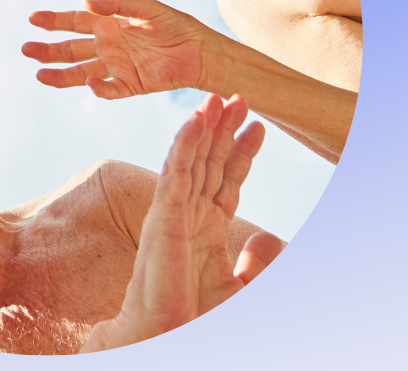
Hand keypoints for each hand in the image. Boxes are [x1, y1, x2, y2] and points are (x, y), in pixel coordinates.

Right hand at [23, 0, 215, 97]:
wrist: (203, 52)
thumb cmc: (177, 26)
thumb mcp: (148, 7)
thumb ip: (118, 2)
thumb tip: (86, 1)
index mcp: (109, 24)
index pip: (75, 22)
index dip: (54, 21)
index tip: (33, 19)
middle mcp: (108, 47)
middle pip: (72, 49)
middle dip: (48, 50)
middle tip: (26, 49)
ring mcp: (117, 68)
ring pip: (82, 73)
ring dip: (61, 75)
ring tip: (40, 75)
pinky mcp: (130, 86)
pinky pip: (109, 89)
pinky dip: (98, 89)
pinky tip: (88, 84)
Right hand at [81, 94, 281, 351]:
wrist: (164, 335)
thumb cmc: (194, 317)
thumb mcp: (240, 288)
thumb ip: (257, 262)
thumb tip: (268, 236)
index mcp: (205, 225)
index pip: (226, 177)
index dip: (241, 150)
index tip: (256, 123)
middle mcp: (188, 212)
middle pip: (208, 160)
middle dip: (222, 128)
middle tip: (236, 95)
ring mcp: (173, 210)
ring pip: (189, 158)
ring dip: (202, 127)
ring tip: (216, 98)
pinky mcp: (163, 215)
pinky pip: (175, 172)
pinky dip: (184, 144)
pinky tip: (195, 122)